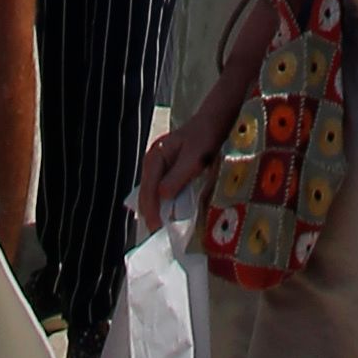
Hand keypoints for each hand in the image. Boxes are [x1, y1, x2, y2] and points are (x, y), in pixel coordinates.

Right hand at [141, 99, 226, 231]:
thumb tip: (162, 197)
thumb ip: (177, 178)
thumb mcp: (194, 160)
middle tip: (159, 233)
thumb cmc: (204, 139)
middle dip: (150, 214)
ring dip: (154, 209)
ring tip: (162, 227)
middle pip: (145, 193)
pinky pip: (158, 189)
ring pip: (150, 192)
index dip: (152, 211)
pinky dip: (160, 203)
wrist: (212, 123)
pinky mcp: (164, 169)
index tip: (158, 229)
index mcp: (155, 157)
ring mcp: (157, 165)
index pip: (148, 190)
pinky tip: (167, 212)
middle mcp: (152, 161)